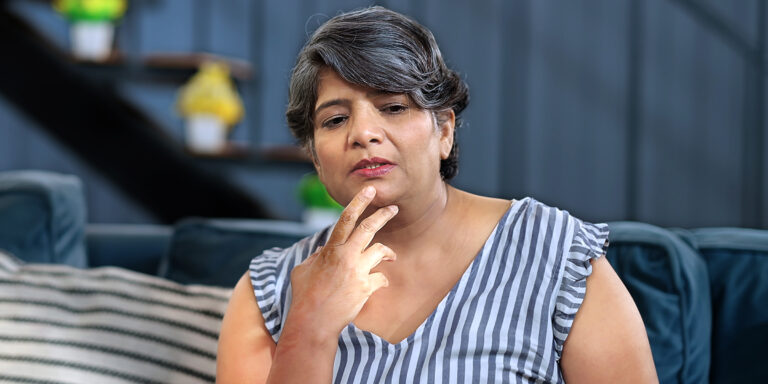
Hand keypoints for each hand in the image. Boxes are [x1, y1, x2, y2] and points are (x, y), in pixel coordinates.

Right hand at [287, 186, 397, 340]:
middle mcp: (346, 257)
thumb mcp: (302, 270)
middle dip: (383, 215)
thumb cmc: (304, 296)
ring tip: (391, 256)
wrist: (314, 321)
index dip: (359, 201)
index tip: (370, 189)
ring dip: (388, 253)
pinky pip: (382, 278)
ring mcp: (358, 272)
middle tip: (393, 208)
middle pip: (369, 228)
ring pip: (381, 251)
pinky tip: (379, 284)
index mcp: (331, 250)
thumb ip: (315, 256)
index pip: (346, 219)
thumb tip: (323, 251)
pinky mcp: (366, 288)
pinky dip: (382, 280)